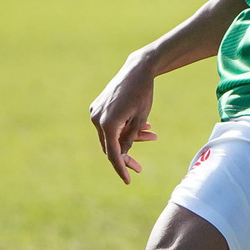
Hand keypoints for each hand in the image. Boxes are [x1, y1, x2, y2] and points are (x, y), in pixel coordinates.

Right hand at [88, 53, 159, 183]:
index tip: (128, 180)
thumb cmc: (143, 94)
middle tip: (140, 167)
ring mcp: (96, 112)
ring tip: (153, 135)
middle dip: (126, 155)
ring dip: (130, 138)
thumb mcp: (140, 119)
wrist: (137, 69)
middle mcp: (97, 119)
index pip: (113, 154)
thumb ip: (130, 139)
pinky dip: (124, 128)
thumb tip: (122, 155)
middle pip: (111, 146)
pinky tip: (143, 127)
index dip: (121, 168)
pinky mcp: (99, 106)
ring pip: (112, 135)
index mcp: (108, 124)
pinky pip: (110, 124)